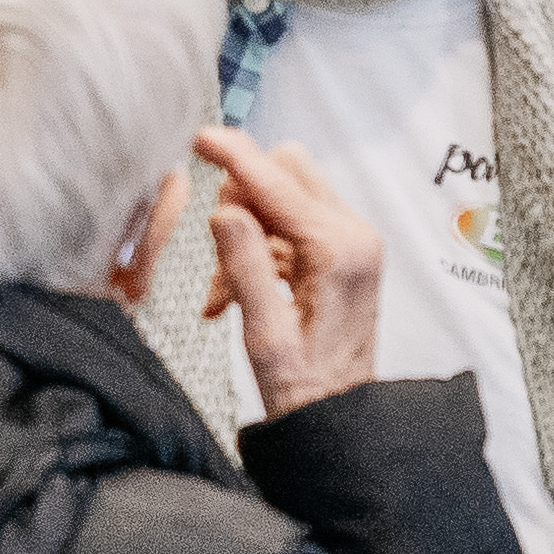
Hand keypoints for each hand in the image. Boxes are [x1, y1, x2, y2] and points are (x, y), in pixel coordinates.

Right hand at [195, 126, 381, 406]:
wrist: (340, 416)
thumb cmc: (304, 387)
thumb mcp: (264, 334)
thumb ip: (244, 267)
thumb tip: (224, 211)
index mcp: (339, 250)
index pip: (278, 182)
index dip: (235, 156)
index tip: (200, 138)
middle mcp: (354, 235)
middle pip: (288, 171)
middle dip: (242, 196)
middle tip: (218, 247)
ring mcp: (352, 241)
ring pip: (285, 194)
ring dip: (246, 228)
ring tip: (224, 289)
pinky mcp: (343, 252)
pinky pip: (290, 223)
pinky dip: (258, 246)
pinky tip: (236, 291)